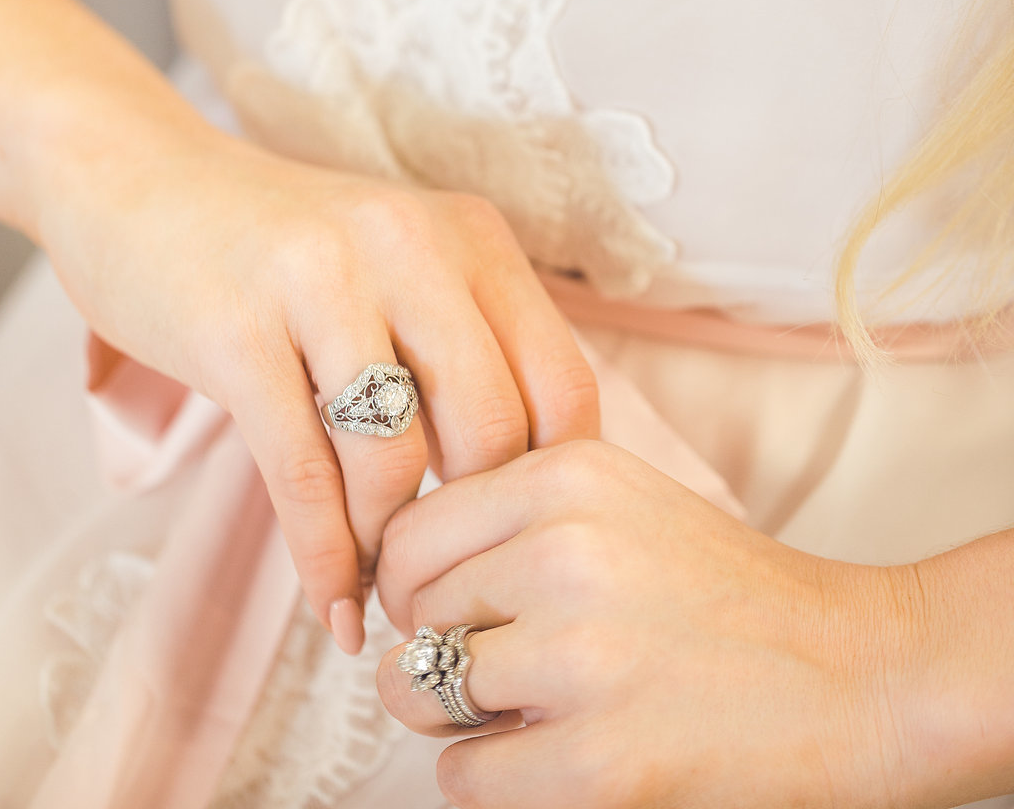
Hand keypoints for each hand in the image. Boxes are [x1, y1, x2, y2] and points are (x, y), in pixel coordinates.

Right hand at [37, 110, 598, 646]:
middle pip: (491, 427)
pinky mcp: (236, 329)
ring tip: (382, 588)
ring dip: (390, 550)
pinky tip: (333, 604)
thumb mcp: (399, 264)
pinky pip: (301, 473)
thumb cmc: (288, 249)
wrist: (143, 179)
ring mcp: (321, 281)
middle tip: (448, 577)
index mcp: (469, 235)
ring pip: (395, 458)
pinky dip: (323, 558)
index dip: (549, 481)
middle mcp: (410, 244)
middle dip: (472, 525)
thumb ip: (468, 343)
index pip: (562, 383)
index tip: (517, 534)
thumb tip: (525, 487)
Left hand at [376, 440, 945, 808]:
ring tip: (524, 711)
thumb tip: (395, 564)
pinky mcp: (600, 764)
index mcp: (567, 473)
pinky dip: (490, 778)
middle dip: (435, 646)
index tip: (446, 609)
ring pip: (417, 691)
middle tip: (500, 665)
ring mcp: (579, 658)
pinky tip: (550, 759)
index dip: (413, 582)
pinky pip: (464, 777)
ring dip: (458, 715)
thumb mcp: (621, 500)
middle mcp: (563, 551)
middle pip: (408, 610)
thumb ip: (517, 514)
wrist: (857, 674)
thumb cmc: (730, 593)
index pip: (409, 530)